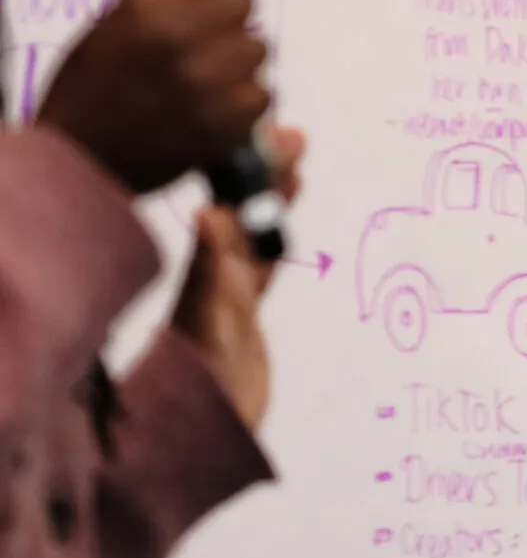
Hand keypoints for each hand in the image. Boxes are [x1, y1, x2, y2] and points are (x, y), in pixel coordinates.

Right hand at [36, 0, 269, 194]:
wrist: (82, 159)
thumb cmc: (90, 90)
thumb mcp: (112, 25)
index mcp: (147, 7)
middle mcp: (184, 38)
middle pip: (242, 3)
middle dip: (224, 20)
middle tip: (199, 44)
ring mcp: (211, 81)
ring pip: (257, 49)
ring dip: (236, 61)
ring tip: (201, 80)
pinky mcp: (231, 121)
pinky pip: (261, 94)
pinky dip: (242, 101)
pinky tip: (210, 108)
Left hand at [171, 127, 304, 430]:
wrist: (199, 424)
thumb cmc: (198, 374)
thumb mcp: (210, 318)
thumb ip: (212, 267)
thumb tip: (209, 212)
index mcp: (205, 266)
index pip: (228, 200)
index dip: (246, 165)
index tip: (269, 133)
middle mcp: (214, 269)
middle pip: (244, 209)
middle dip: (268, 172)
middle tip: (294, 136)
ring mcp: (230, 289)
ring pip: (257, 231)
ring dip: (275, 199)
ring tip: (297, 166)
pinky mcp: (244, 312)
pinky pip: (264, 265)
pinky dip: (275, 241)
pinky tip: (281, 225)